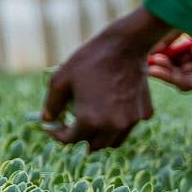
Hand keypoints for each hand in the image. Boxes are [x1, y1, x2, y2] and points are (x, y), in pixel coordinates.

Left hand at [42, 7, 174, 150]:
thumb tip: (47, 120)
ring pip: (113, 141)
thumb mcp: (60, 79)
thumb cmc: (89, 61)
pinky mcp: (145, 113)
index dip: (58, 135)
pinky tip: (110, 109)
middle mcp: (114, 126)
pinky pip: (128, 127)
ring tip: (90, 122)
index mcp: (91, 120)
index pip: (71, 140)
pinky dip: (118, 125)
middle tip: (71, 126)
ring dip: (100, 136)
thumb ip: (51, 104)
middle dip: (79, 138)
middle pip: (93, 145)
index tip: (53, 127)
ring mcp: (132, 121)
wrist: (125, 46)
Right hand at [148, 36, 191, 91]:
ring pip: (181, 77)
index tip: (147, 52)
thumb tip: (150, 50)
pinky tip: (155, 70)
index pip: (180, 54)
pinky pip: (188, 83)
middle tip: (147, 60)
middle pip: (180, 67)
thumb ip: (166, 39)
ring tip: (151, 64)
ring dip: (163, 71)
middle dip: (161, 64)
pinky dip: (169, 78)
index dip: (162, 54)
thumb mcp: (180, 26)